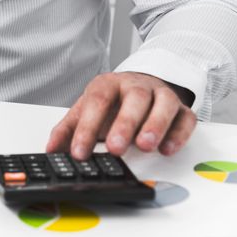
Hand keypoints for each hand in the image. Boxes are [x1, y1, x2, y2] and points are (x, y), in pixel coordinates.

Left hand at [46, 72, 196, 159]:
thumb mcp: (85, 111)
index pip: (96, 102)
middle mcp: (136, 86)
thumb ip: (67, 130)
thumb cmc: (111, 102)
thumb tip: (50, 150)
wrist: (140, 84)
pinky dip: (179, 134)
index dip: (87, 127)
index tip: (79, 152)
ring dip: (155, 125)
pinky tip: (168, 149)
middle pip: (134, 99)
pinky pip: (186, 118)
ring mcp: (161, 95)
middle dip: (124, 124)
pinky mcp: (181, 109)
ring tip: (145, 146)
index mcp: (108, 85)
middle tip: (115, 147)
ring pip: (163, 104)